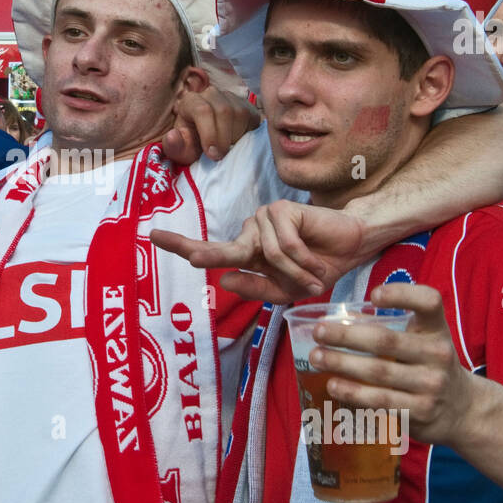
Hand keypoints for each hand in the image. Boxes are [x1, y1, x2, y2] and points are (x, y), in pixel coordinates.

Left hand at [150, 200, 367, 302]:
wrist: (349, 249)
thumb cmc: (315, 269)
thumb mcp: (284, 292)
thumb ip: (255, 289)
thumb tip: (223, 280)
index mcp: (246, 252)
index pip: (209, 250)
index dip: (181, 245)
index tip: (153, 237)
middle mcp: (250, 233)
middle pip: (222, 249)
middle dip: (204, 255)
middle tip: (184, 254)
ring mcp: (264, 219)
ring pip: (269, 256)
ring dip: (295, 273)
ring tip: (313, 275)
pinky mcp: (281, 210)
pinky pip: (285, 246)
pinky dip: (303, 261)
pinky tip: (317, 263)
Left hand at [162, 85, 258, 164]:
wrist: (209, 144)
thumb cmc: (192, 146)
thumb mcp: (181, 151)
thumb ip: (173, 147)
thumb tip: (173, 136)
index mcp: (191, 101)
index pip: (202, 110)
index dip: (209, 133)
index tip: (212, 155)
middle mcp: (211, 94)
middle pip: (223, 111)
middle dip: (223, 138)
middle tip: (221, 157)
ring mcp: (231, 98)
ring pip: (240, 113)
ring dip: (235, 137)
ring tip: (227, 149)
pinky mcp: (247, 106)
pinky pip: (252, 118)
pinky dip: (246, 134)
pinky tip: (237, 142)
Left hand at [309, 283, 477, 448]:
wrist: (463, 410)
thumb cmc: (429, 366)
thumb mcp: (424, 341)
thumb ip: (390, 328)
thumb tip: (336, 321)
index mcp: (437, 329)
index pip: (428, 302)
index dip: (402, 295)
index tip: (373, 295)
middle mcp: (438, 354)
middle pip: (387, 340)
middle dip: (347, 335)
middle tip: (318, 331)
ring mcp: (431, 385)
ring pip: (378, 372)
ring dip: (342, 364)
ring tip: (316, 357)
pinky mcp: (420, 412)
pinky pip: (380, 401)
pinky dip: (353, 393)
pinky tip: (333, 386)